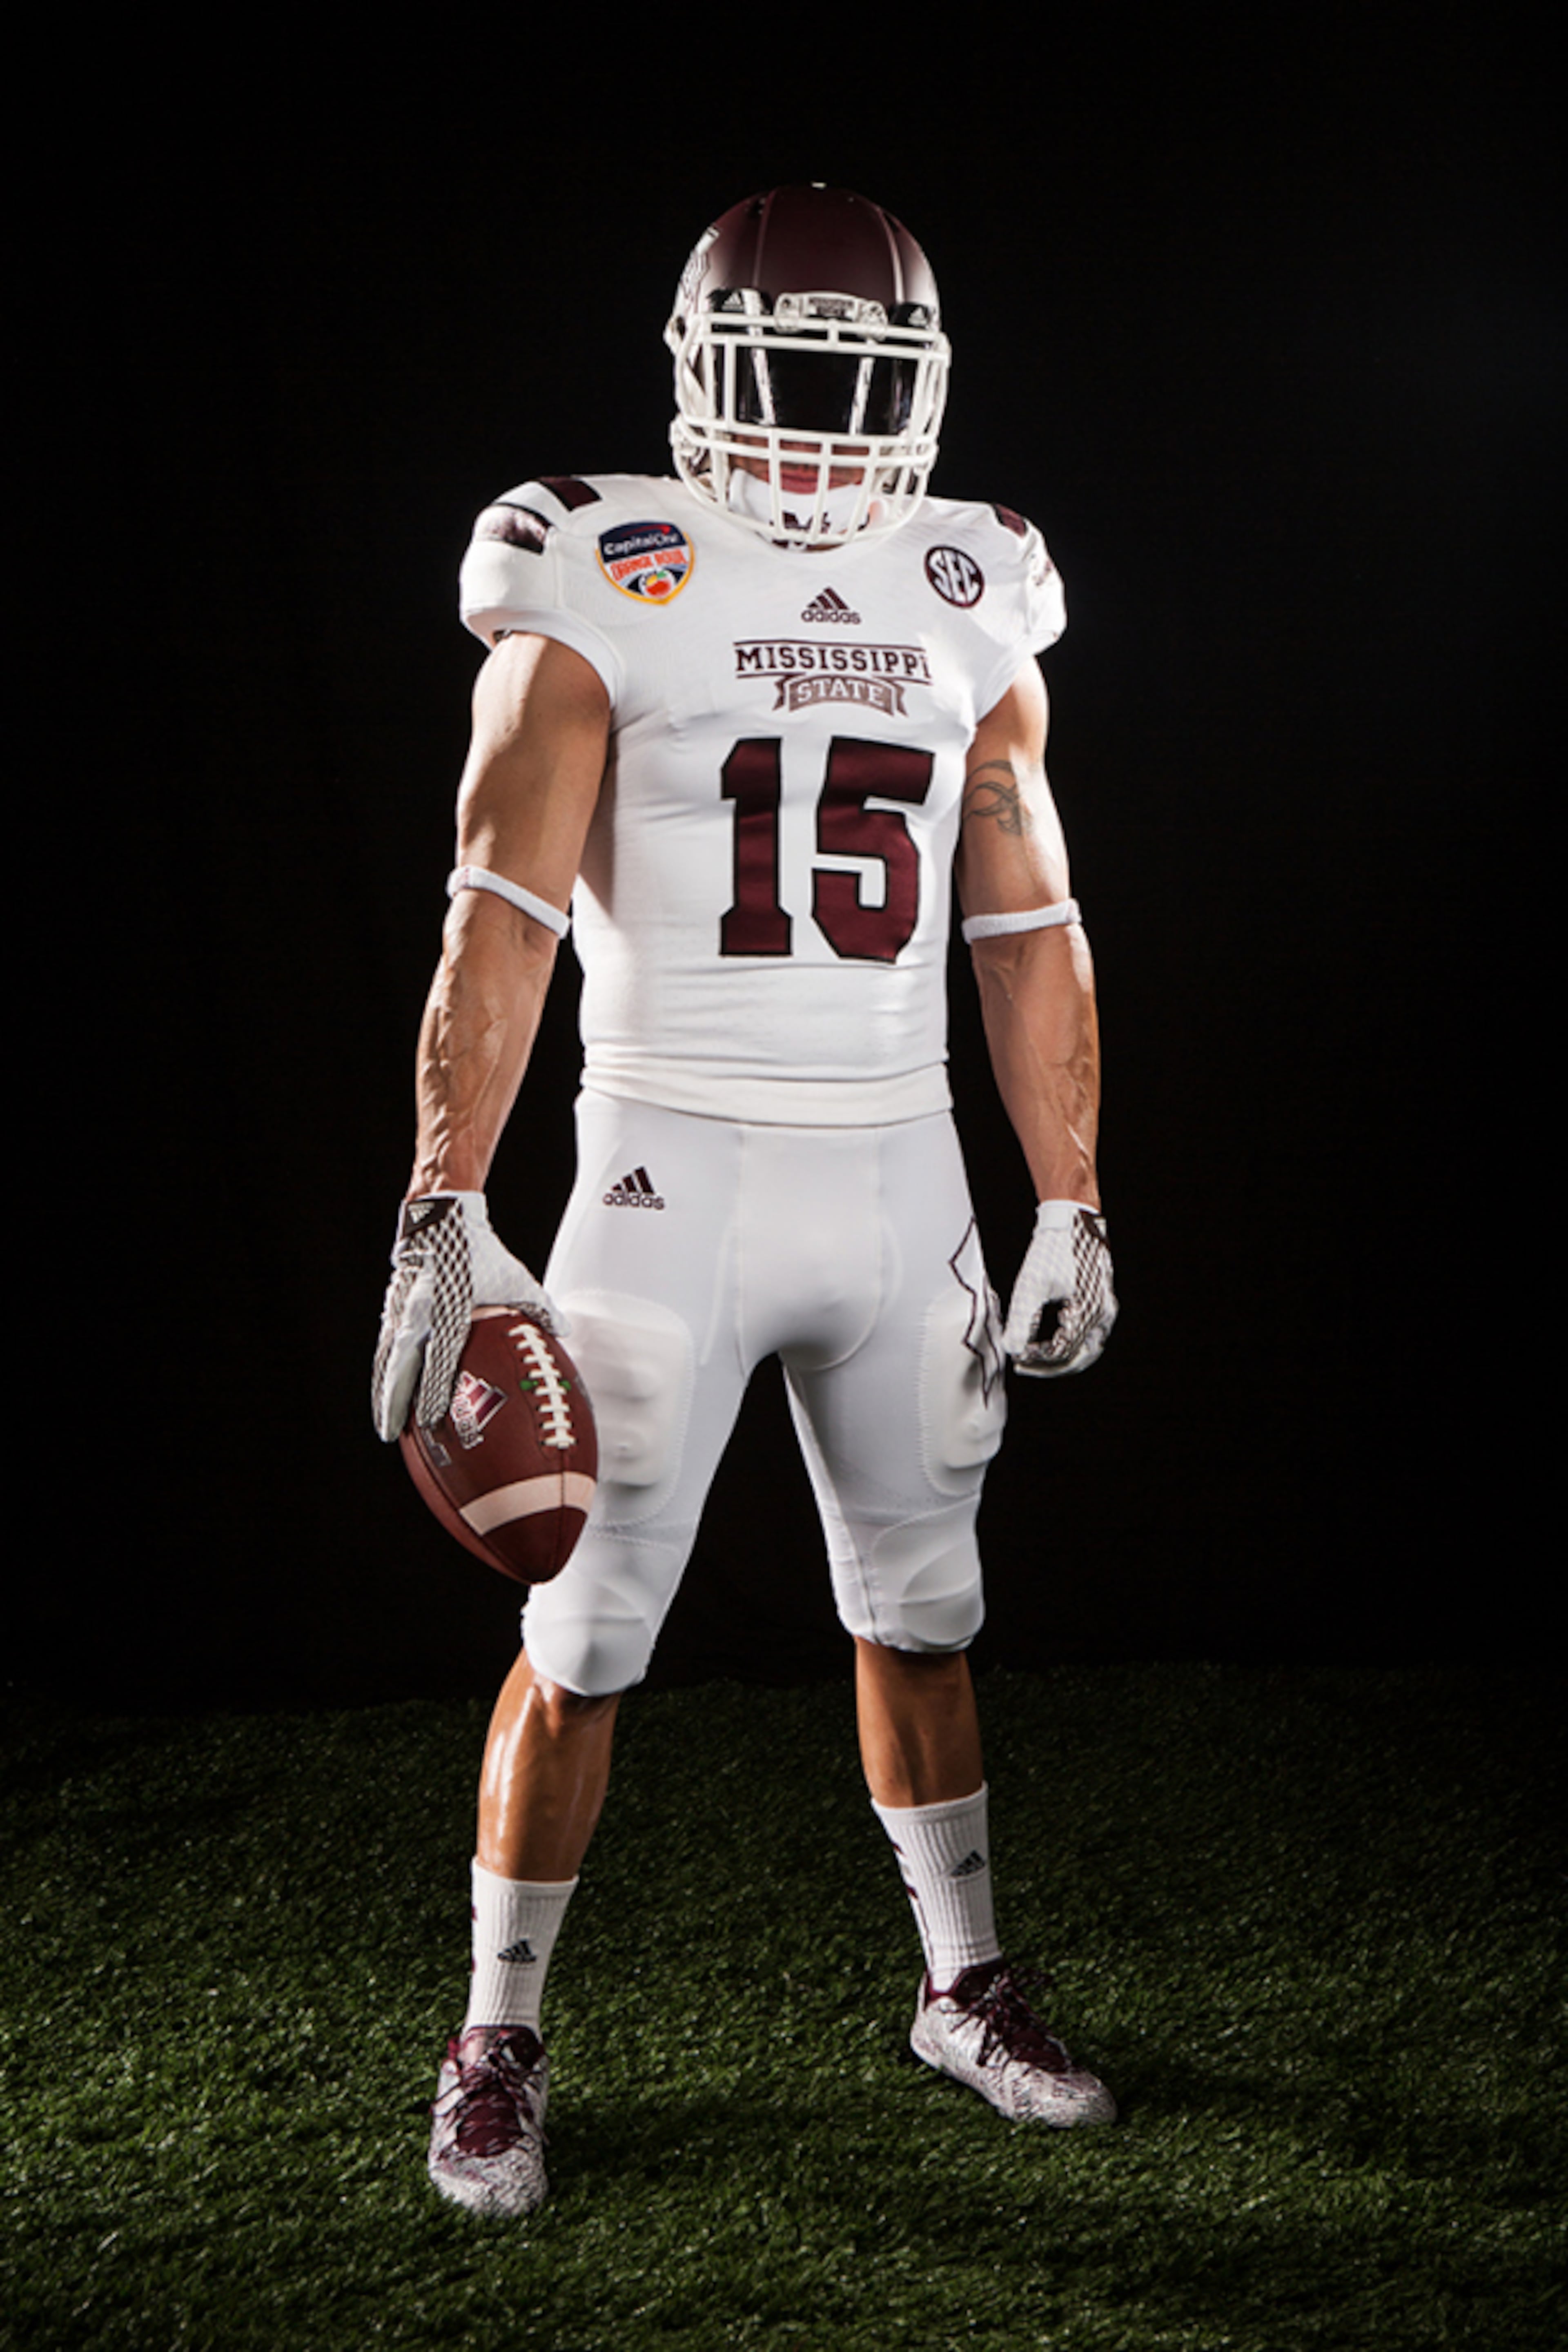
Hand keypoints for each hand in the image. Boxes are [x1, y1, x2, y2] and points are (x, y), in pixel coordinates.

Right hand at [371, 1192, 562, 1439]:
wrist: (443, 1217)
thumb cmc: (480, 1250)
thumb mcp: (514, 1278)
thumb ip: (539, 1306)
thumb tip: (563, 1330)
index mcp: (451, 1309)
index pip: (441, 1356)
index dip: (436, 1388)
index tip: (434, 1416)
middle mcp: (421, 1313)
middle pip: (402, 1365)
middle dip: (396, 1401)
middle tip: (393, 1433)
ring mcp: (403, 1310)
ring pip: (388, 1360)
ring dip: (384, 1392)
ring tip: (385, 1423)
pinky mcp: (393, 1306)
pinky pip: (385, 1346)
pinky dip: (383, 1372)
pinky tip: (384, 1392)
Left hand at [1002, 1201, 1116, 1377]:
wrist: (1072, 1218)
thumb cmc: (1054, 1248)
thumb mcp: (1030, 1285)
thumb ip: (1021, 1321)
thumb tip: (1012, 1349)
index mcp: (1087, 1313)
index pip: (1062, 1352)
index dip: (1037, 1359)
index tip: (1016, 1355)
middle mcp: (1102, 1314)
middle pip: (1080, 1356)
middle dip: (1052, 1365)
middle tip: (1027, 1365)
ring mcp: (1106, 1307)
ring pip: (1089, 1347)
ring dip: (1064, 1356)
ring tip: (1038, 1357)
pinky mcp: (1103, 1299)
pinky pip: (1091, 1332)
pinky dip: (1072, 1341)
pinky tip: (1053, 1336)